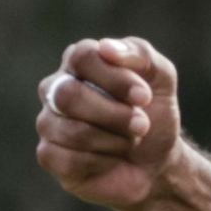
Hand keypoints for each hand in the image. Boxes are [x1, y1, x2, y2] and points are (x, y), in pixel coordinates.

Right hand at [35, 38, 184, 210]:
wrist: (157, 162)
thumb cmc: (154, 113)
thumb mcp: (162, 77)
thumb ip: (139, 53)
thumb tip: (106, 47)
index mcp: (79, 62)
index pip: (82, 57)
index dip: (116, 79)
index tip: (145, 97)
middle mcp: (56, 88)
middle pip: (68, 95)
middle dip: (114, 114)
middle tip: (141, 124)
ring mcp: (49, 122)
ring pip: (73, 132)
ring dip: (115, 140)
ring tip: (130, 141)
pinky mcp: (49, 155)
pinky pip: (68, 160)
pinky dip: (101, 162)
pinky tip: (110, 159)